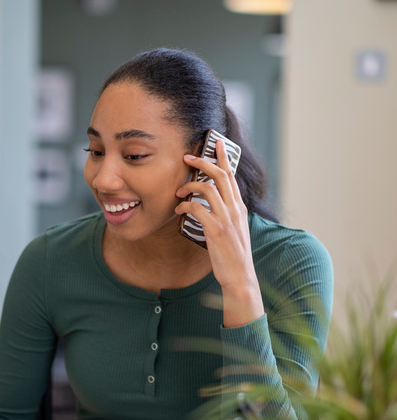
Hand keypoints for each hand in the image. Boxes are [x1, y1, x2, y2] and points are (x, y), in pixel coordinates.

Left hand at [175, 139, 263, 327]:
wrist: (240, 276)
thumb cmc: (233, 255)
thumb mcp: (234, 230)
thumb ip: (226, 215)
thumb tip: (209, 205)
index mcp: (239, 207)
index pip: (232, 176)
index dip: (223, 157)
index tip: (216, 142)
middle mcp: (235, 209)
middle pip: (220, 175)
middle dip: (202, 162)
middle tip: (186, 157)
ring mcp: (226, 219)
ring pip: (207, 188)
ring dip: (189, 185)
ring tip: (178, 190)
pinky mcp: (216, 230)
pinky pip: (197, 208)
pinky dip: (185, 205)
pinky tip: (179, 208)